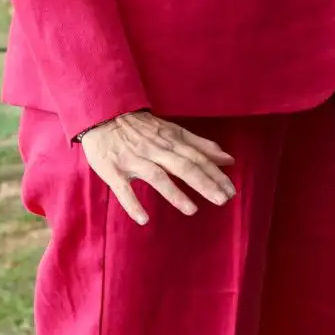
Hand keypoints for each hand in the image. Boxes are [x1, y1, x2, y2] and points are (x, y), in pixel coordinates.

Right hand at [77, 111, 236, 225]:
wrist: (103, 115)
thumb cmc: (143, 128)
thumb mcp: (173, 131)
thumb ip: (201, 145)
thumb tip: (228, 159)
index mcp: (171, 141)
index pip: (198, 158)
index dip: (215, 174)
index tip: (231, 190)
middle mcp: (155, 150)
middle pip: (184, 167)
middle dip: (204, 183)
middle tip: (223, 200)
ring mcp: (133, 160)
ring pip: (157, 176)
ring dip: (174, 193)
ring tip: (192, 210)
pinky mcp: (113, 170)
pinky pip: (123, 189)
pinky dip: (132, 204)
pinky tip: (143, 219)